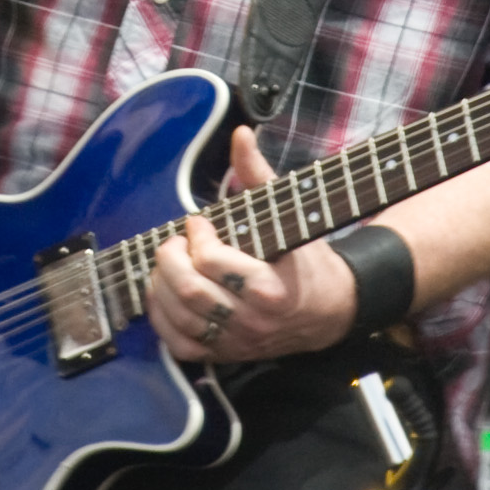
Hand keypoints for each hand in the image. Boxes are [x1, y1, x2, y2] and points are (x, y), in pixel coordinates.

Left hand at [147, 126, 351, 363]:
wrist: (329, 309)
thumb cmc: (305, 259)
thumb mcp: (289, 215)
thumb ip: (258, 174)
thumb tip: (240, 134)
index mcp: (269, 288)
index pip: (213, 263)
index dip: (196, 238)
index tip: (198, 223)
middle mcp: (251, 321)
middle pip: (188, 291)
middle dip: (170, 259)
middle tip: (175, 243)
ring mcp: (236, 342)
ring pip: (178, 317)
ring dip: (160, 284)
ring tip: (168, 263)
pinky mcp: (224, 355)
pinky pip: (178, 344)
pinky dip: (160, 317)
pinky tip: (162, 293)